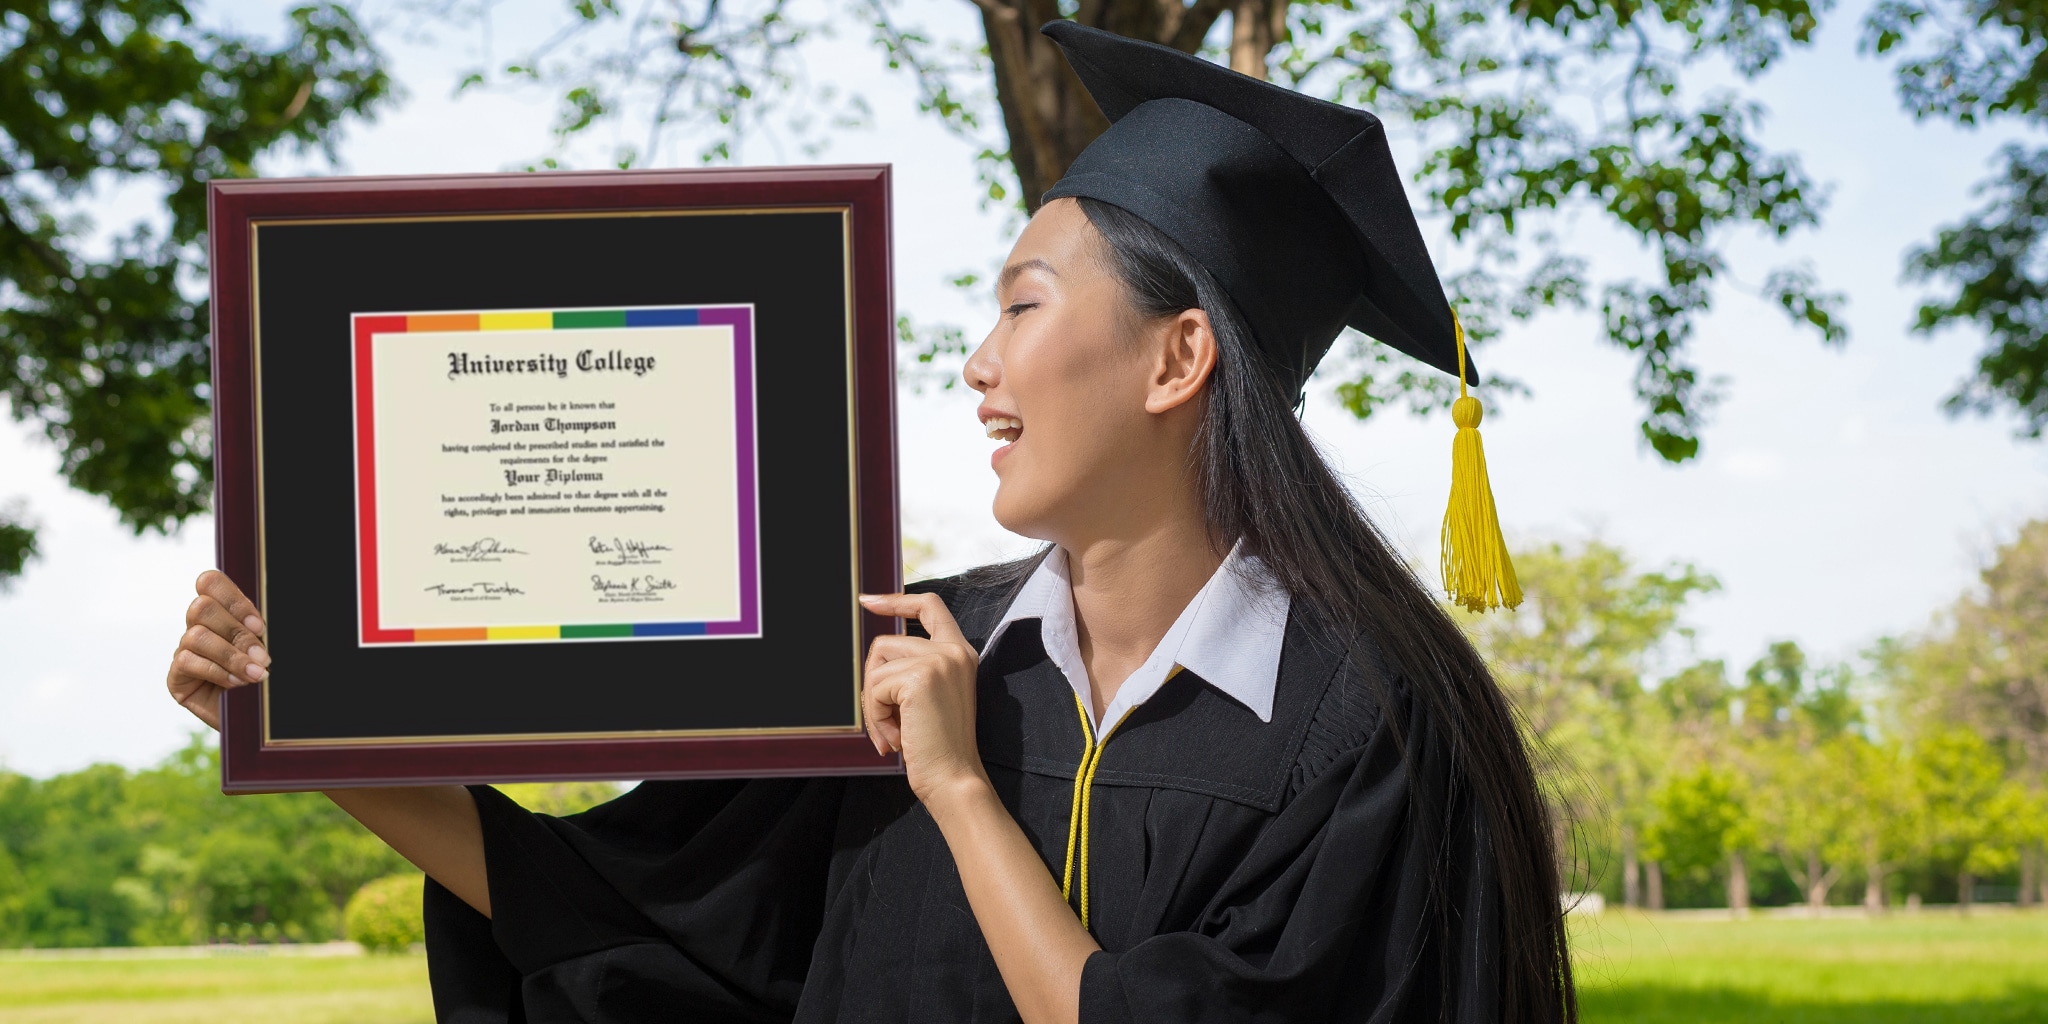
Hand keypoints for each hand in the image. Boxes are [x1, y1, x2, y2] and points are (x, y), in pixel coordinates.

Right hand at [166, 570, 269, 730]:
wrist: (257, 720)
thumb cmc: (263, 678)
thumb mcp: (265, 649)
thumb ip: (257, 631)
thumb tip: (258, 626)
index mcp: (221, 613)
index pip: (209, 583)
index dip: (233, 600)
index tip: (259, 626)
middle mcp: (198, 627)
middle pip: (201, 607)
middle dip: (237, 632)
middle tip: (264, 657)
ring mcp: (184, 651)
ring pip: (197, 636)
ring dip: (232, 656)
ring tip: (257, 674)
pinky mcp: (176, 677)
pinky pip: (188, 662)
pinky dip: (218, 672)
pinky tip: (237, 684)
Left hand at [858, 592, 986, 803]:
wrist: (953, 778)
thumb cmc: (938, 747)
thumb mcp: (928, 697)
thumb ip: (912, 670)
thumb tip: (875, 658)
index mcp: (960, 653)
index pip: (930, 606)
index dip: (896, 601)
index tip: (868, 601)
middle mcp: (953, 651)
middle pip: (886, 643)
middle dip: (873, 683)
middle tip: (887, 721)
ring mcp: (938, 661)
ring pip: (876, 667)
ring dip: (874, 705)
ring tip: (894, 732)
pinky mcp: (919, 677)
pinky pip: (874, 689)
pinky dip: (875, 716)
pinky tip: (896, 737)